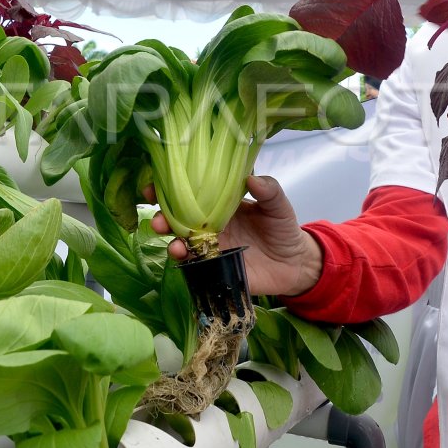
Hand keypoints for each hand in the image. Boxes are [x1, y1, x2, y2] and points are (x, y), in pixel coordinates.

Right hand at [150, 175, 323, 296]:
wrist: (294, 264)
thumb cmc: (283, 229)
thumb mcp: (278, 205)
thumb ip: (269, 190)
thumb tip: (251, 178)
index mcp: (219, 204)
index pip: (190, 192)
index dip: (169, 187)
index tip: (154, 185)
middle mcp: (209, 224)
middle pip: (177, 218)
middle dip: (161, 216)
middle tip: (156, 217)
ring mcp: (209, 247)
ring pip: (180, 241)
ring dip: (169, 239)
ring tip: (169, 239)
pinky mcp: (214, 268)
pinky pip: (194, 264)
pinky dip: (184, 260)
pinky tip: (182, 255)